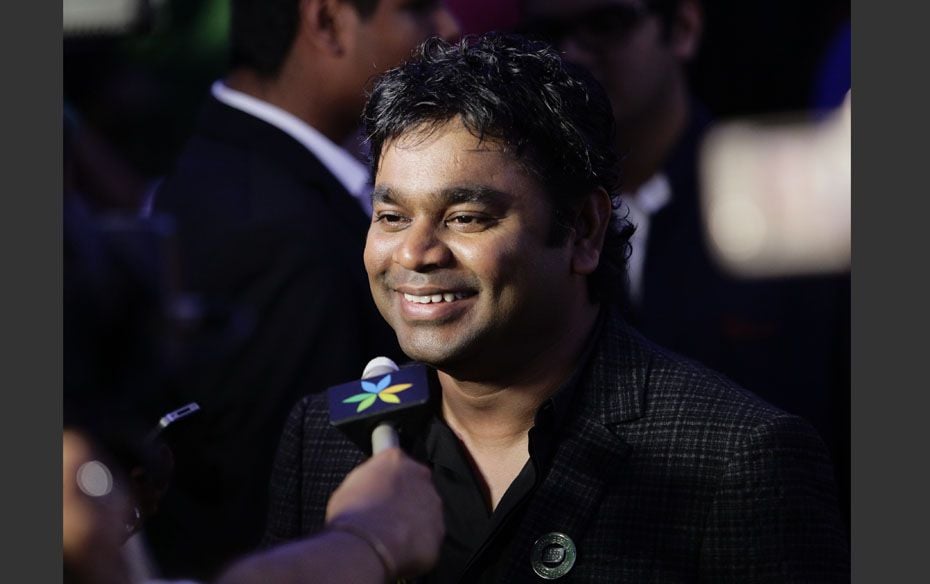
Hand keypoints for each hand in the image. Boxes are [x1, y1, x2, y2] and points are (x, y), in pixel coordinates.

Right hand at [325, 447, 443, 577]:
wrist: (367, 547)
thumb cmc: (352, 515)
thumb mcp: (350, 487)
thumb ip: (368, 481)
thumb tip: (370, 489)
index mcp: (394, 459)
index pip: (396, 457)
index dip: (391, 470)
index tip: (387, 478)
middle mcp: (419, 475)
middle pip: (415, 482)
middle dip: (405, 495)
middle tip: (388, 512)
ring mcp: (433, 502)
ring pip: (426, 508)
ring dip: (414, 517)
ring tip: (394, 534)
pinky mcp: (440, 529)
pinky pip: (430, 533)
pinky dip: (420, 540)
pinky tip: (403, 547)